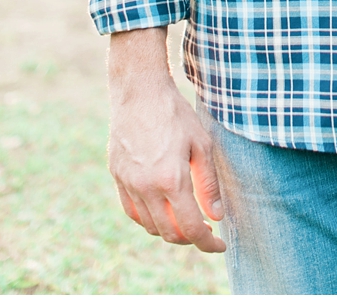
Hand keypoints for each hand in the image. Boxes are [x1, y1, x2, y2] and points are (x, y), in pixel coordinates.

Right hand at [107, 28, 225, 253]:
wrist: (140, 92)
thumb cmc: (175, 113)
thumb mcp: (201, 143)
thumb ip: (209, 184)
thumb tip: (216, 216)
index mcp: (171, 180)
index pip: (191, 228)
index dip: (208, 243)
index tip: (219, 244)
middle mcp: (147, 188)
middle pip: (170, 233)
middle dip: (191, 238)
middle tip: (206, 229)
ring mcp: (128, 184)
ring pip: (150, 227)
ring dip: (170, 230)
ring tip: (186, 217)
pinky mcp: (117, 177)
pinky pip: (132, 212)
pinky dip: (149, 219)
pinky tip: (162, 209)